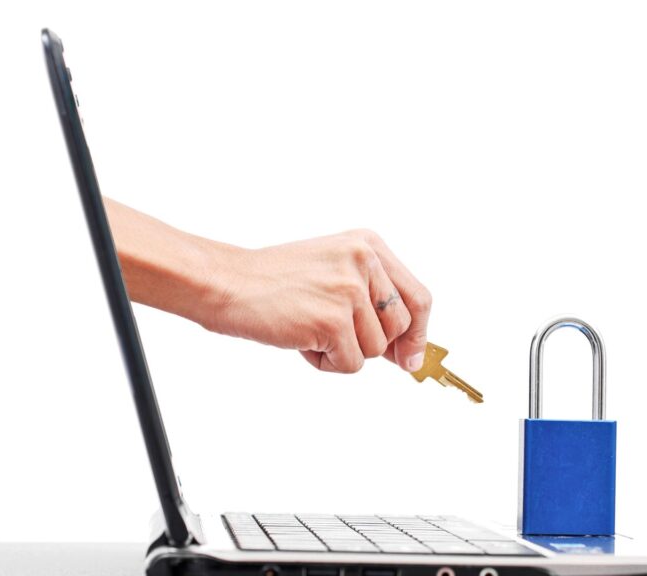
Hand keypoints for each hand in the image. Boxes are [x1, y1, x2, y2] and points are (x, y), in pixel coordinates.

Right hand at [198, 229, 431, 373]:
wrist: (226, 283)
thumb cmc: (274, 282)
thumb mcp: (333, 273)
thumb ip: (372, 301)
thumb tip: (410, 353)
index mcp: (368, 245)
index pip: (418, 297)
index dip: (420, 334)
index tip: (412, 359)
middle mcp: (364, 261)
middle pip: (400, 328)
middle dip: (372, 343)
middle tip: (334, 336)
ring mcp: (349, 290)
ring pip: (375, 350)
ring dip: (342, 351)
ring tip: (308, 327)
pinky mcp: (333, 320)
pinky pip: (350, 364)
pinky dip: (324, 363)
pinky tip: (299, 339)